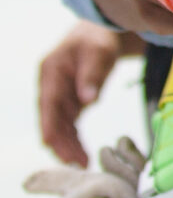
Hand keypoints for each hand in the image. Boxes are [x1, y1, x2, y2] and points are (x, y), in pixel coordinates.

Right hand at [34, 22, 137, 166]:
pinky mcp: (70, 102)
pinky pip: (70, 124)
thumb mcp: (98, 53)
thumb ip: (91, 75)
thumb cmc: (97, 40)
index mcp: (51, 73)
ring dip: (69, 145)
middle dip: (62, 142)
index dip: (50, 126)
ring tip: (83, 163)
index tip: (52, 145)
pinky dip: (74, 138)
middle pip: (52, 120)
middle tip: (78, 163)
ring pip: (61, 125)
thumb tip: (87, 100)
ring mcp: (59, 96)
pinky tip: (82, 154)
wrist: (98, 34)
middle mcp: (50, 87)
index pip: (48, 105)